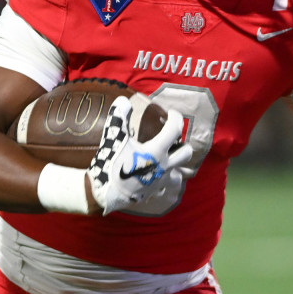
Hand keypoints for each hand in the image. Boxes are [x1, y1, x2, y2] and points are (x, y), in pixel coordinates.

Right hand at [88, 95, 192, 214]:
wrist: (106, 193)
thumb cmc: (111, 164)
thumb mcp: (113, 136)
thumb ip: (119, 116)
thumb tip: (123, 100)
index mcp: (157, 150)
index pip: (175, 129)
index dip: (175, 117)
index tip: (171, 113)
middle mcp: (164, 166)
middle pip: (186, 153)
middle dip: (182, 144)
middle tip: (172, 139)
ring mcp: (161, 181)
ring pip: (180, 172)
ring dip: (176, 164)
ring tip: (166, 158)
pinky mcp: (155, 192)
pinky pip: (167, 186)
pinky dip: (166, 180)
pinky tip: (157, 175)